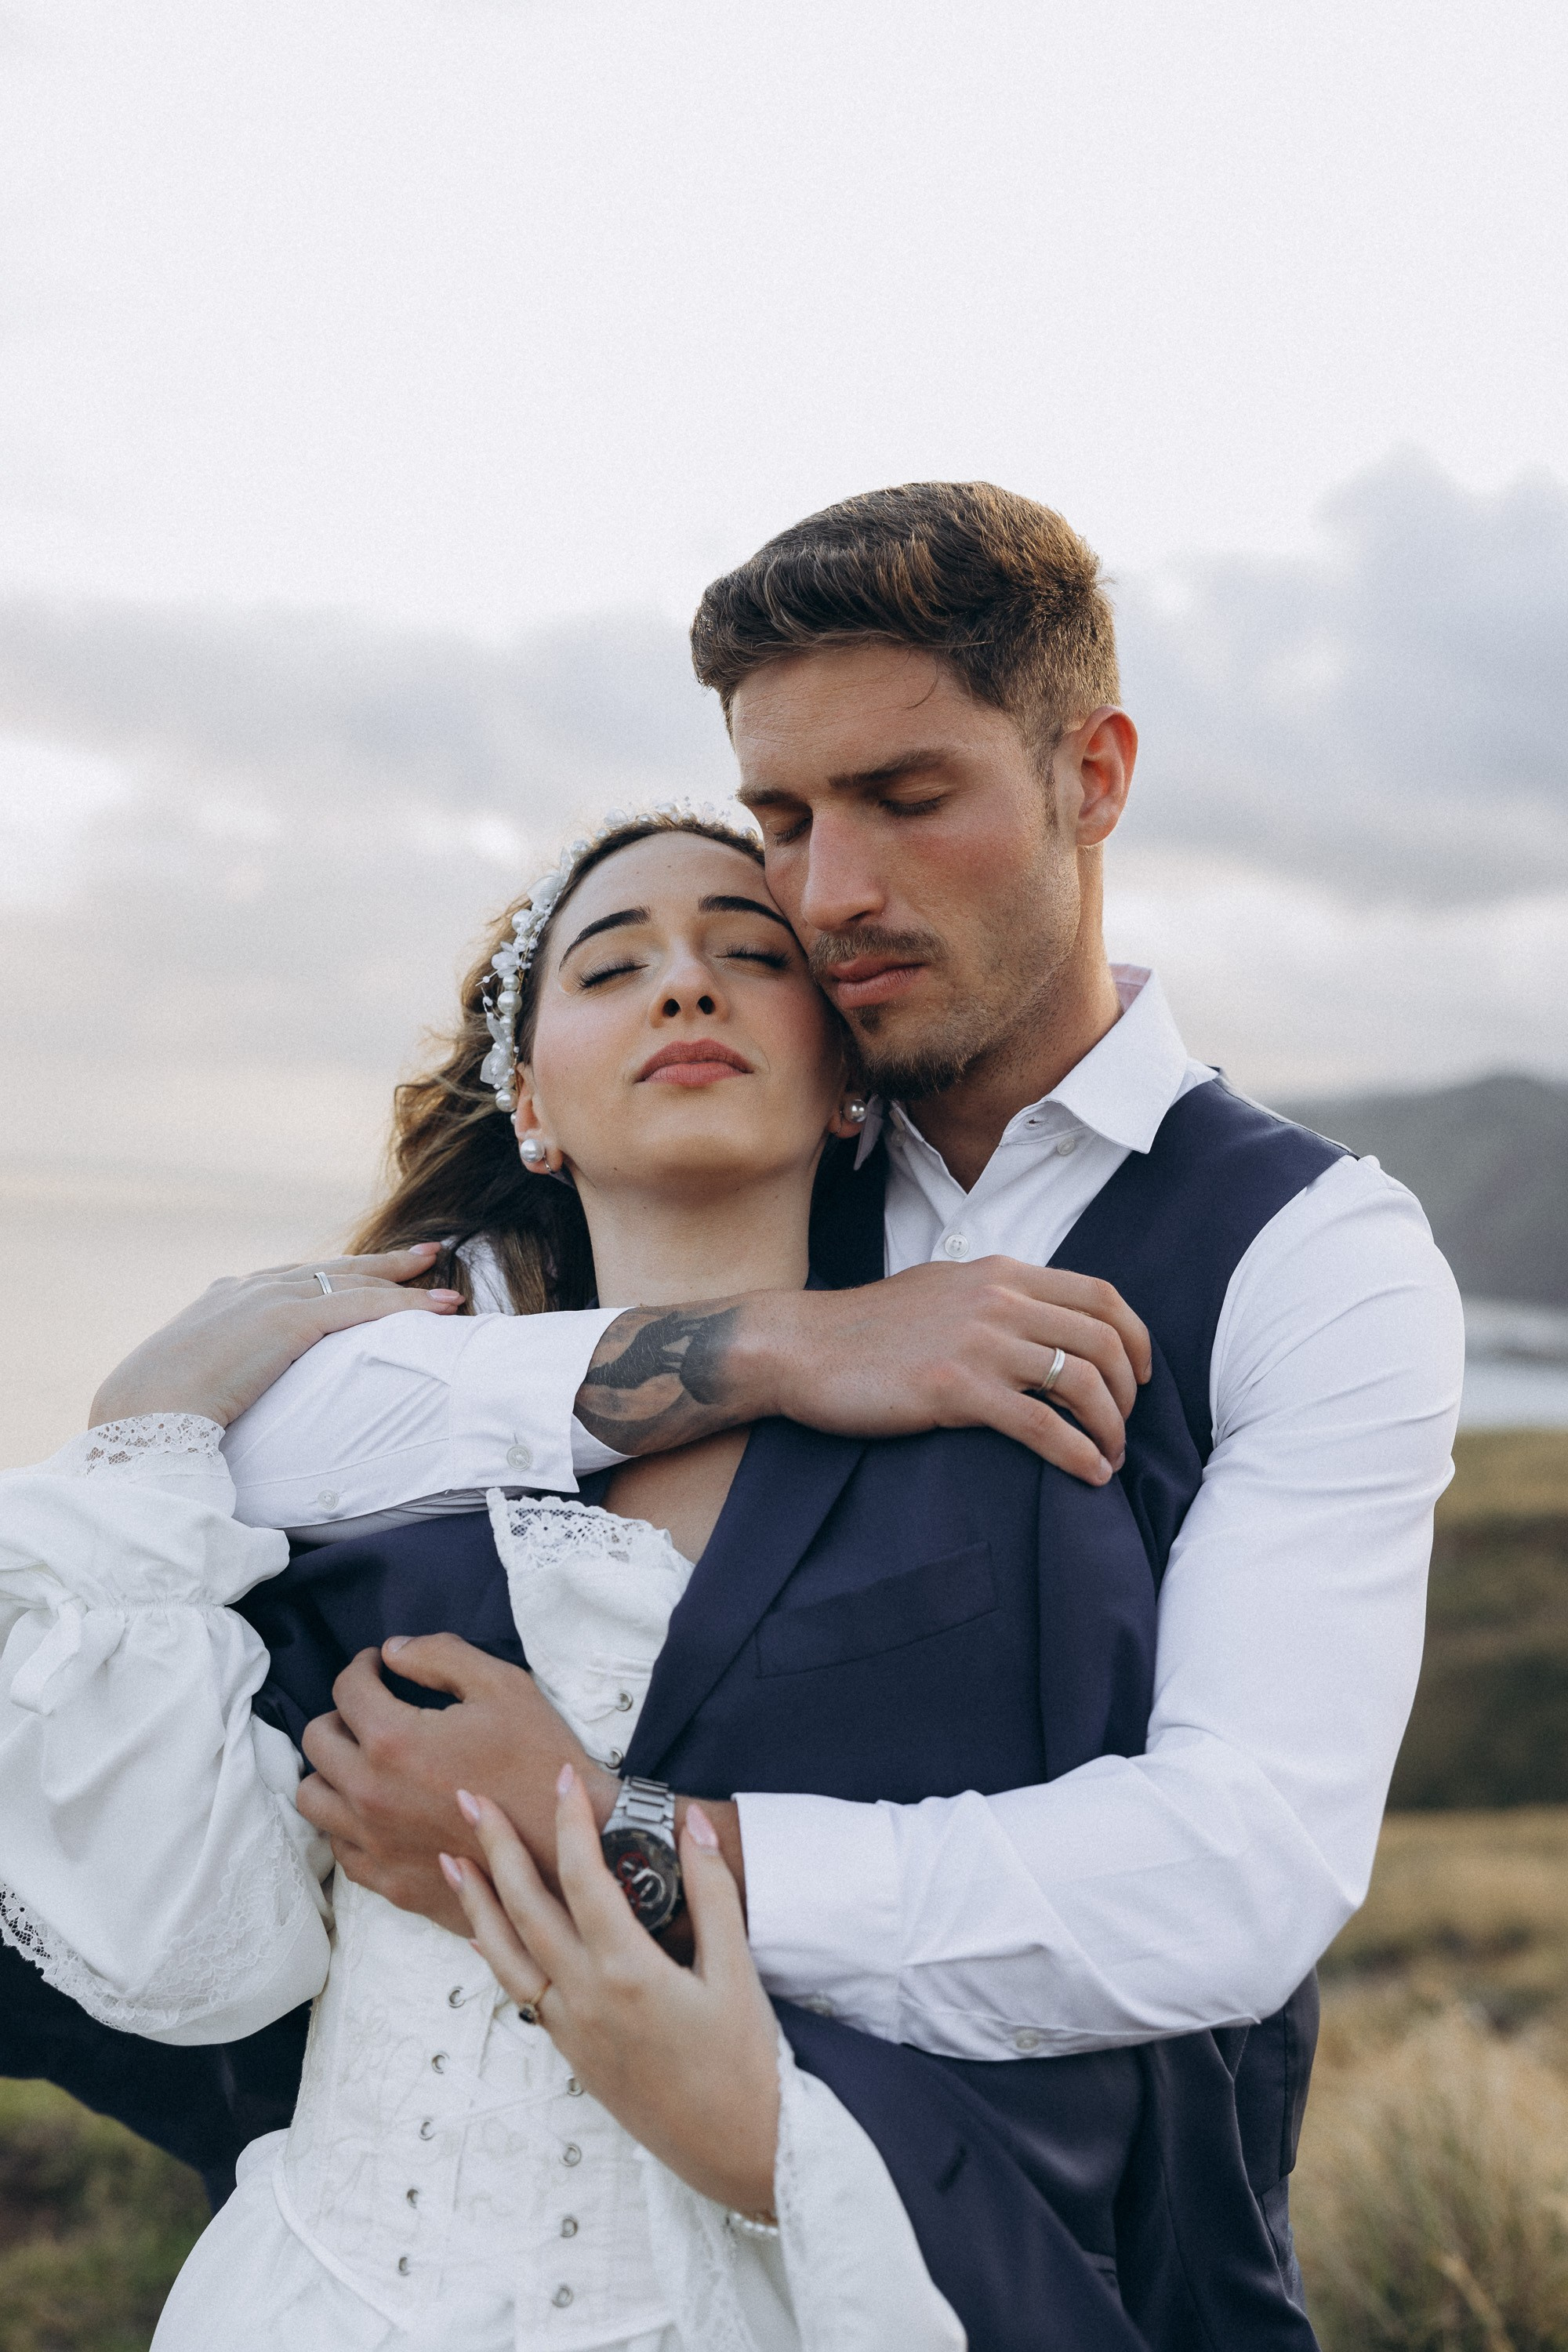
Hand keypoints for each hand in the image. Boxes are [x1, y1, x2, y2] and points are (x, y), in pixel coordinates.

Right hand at [88, 1244, 463, 1428]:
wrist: (142, 1412)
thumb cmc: (156, 1413)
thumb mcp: (189, 1382)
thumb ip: (215, 1375)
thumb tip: (224, 1399)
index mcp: (226, 1297)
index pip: (294, 1277)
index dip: (337, 1275)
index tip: (366, 1273)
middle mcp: (252, 1287)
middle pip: (332, 1267)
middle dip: (382, 1262)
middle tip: (423, 1254)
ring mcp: (271, 1298)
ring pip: (354, 1281)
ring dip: (404, 1281)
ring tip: (443, 1279)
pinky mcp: (290, 1320)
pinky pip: (363, 1305)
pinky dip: (407, 1303)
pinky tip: (439, 1306)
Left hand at [297, 1635, 621, 1934]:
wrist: (572, 1843)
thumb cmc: (539, 1759)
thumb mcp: (502, 1685)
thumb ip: (440, 1655)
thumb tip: (392, 1652)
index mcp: (393, 1741)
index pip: (346, 1690)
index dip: (361, 1667)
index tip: (377, 1666)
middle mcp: (369, 1794)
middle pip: (317, 1741)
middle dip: (341, 1714)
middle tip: (371, 1710)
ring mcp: (375, 1844)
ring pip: (314, 1799)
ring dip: (333, 1771)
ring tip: (365, 1761)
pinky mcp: (389, 1881)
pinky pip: (341, 1849)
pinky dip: (349, 1822)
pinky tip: (381, 1809)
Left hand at [444, 1773, 779, 2216]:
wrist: (734, 2149)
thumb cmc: (744, 2060)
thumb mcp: (738, 1970)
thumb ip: (712, 1891)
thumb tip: (691, 1824)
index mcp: (628, 1971)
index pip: (584, 1876)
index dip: (570, 1821)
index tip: (563, 1777)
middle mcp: (585, 1997)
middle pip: (526, 1908)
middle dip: (497, 1847)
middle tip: (470, 1798)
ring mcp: (571, 2028)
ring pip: (505, 1954)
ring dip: (476, 1902)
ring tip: (451, 1859)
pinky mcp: (569, 2051)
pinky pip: (518, 1992)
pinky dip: (495, 1954)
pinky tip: (484, 1933)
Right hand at [767, 1260, 1150, 1480]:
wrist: (799, 1346)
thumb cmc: (866, 1329)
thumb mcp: (942, 1289)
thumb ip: (995, 1297)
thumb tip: (1041, 1320)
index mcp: (1000, 1273)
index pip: (1101, 1296)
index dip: (1136, 1338)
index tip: (1140, 1377)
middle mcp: (998, 1299)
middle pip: (1103, 1341)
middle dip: (1128, 1393)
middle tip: (1123, 1428)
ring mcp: (978, 1342)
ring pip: (1081, 1382)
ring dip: (1109, 1428)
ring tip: (1108, 1458)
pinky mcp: (955, 1388)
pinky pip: (1041, 1425)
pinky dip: (1077, 1454)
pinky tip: (1088, 1476)